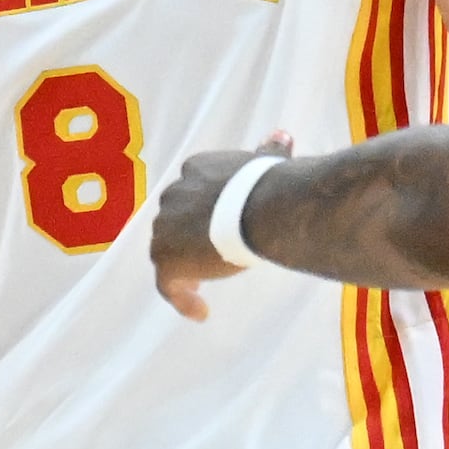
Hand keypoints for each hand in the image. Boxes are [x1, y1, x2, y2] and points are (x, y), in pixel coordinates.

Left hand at [149, 134, 291, 322]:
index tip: (215, 227)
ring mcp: (165, 227)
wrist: (262, 208)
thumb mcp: (266, 165)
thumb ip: (269, 152)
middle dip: (187, 237)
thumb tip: (282, 136)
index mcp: (195, 169)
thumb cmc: (270, 186)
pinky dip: (182, 298)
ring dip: (182, 267)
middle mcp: (173, 194)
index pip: (191, 191)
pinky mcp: (167, 258)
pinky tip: (201, 313)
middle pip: (174, 220)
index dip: (200, 211)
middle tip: (208, 257)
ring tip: (202, 287)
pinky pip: (168, 285)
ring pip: (166, 251)